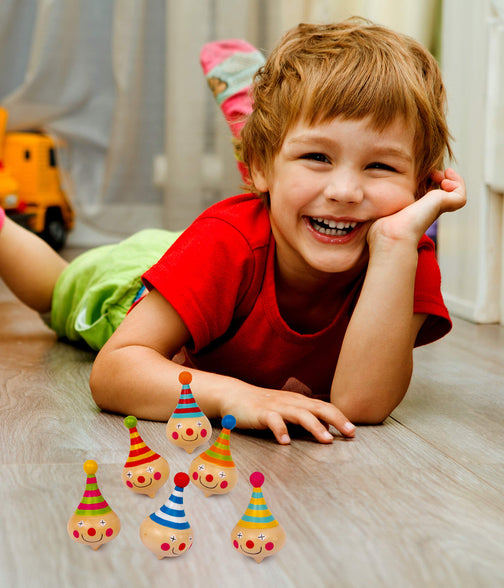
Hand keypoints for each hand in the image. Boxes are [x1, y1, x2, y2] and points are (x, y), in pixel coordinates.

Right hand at [221, 386, 355, 443]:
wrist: (234, 395)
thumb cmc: (263, 406)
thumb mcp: (287, 410)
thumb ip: (305, 418)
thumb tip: (327, 429)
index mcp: (299, 402)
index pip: (324, 407)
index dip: (340, 417)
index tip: (353, 431)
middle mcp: (291, 402)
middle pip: (318, 408)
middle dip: (336, 419)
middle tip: (350, 433)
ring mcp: (276, 407)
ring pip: (299, 414)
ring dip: (314, 426)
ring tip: (326, 440)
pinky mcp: (260, 413)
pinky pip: (272, 421)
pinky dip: (280, 430)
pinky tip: (285, 442)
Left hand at [368, 168, 465, 249]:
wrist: (391, 236)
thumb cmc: (381, 227)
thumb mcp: (377, 210)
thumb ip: (371, 204)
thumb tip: (349, 200)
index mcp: (415, 210)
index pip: (427, 194)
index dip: (428, 181)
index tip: (421, 175)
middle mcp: (428, 209)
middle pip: (442, 192)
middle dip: (439, 178)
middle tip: (432, 173)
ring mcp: (438, 208)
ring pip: (455, 192)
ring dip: (451, 179)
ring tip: (440, 174)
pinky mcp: (444, 206)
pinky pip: (460, 194)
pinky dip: (458, 182)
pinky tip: (444, 177)